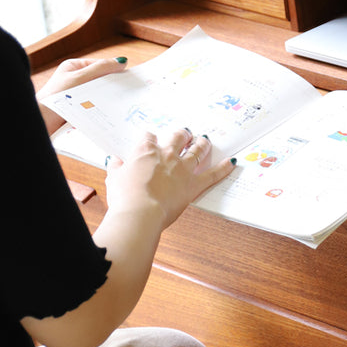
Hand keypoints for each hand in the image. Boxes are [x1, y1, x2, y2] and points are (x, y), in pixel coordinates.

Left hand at [37, 55, 128, 136]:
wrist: (42, 120)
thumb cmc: (55, 96)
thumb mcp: (80, 78)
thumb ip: (100, 69)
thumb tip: (121, 61)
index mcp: (74, 66)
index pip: (100, 65)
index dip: (114, 71)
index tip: (128, 78)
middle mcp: (75, 78)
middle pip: (100, 80)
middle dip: (109, 88)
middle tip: (122, 93)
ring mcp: (76, 93)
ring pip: (98, 95)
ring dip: (103, 101)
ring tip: (109, 106)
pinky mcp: (77, 108)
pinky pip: (93, 107)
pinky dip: (96, 111)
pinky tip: (99, 116)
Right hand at [104, 127, 234, 229]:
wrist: (140, 212)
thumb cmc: (125, 197)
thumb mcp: (114, 179)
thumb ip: (116, 168)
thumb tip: (115, 161)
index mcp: (145, 151)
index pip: (149, 137)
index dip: (151, 138)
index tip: (151, 139)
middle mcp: (167, 155)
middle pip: (178, 137)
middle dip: (182, 134)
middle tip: (185, 133)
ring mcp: (183, 168)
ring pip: (197, 150)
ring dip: (202, 143)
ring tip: (205, 140)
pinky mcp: (194, 184)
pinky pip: (213, 174)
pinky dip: (224, 168)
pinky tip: (232, 162)